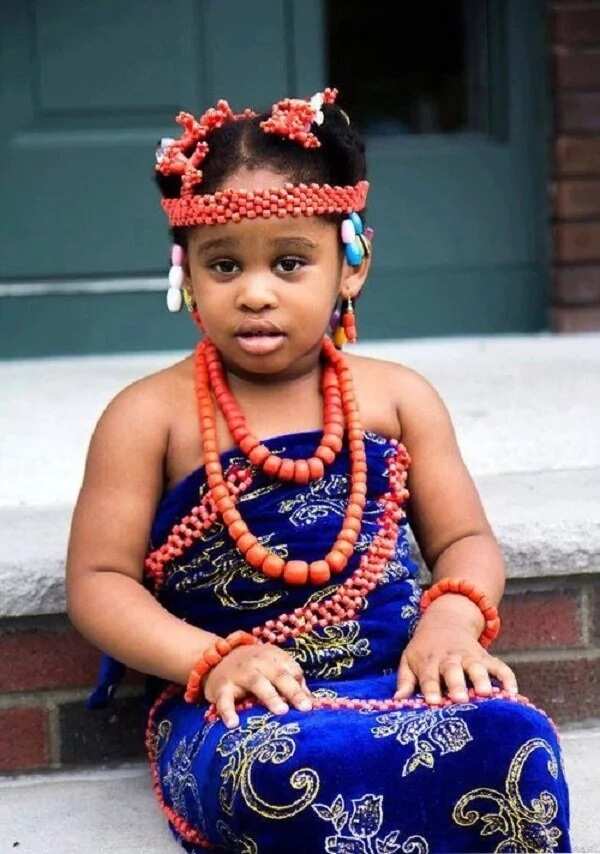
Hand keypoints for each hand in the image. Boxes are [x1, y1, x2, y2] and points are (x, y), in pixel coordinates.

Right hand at [202, 643, 312, 727]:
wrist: (217, 657)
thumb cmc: (253, 666)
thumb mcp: (272, 666)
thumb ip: (291, 680)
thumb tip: (311, 701)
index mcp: (274, 657)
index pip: (292, 670)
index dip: (302, 687)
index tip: (310, 706)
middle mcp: (258, 662)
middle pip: (279, 674)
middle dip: (293, 690)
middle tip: (304, 707)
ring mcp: (239, 673)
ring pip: (256, 682)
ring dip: (270, 696)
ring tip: (281, 711)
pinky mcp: (221, 687)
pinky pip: (225, 699)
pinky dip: (228, 711)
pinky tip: (233, 723)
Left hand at [394, 613, 518, 704]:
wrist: (445, 622)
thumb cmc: (424, 650)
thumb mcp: (409, 660)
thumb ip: (405, 680)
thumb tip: (397, 700)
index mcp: (429, 661)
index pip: (428, 676)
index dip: (430, 689)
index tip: (433, 703)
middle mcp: (450, 658)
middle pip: (453, 670)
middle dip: (456, 684)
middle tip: (460, 699)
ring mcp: (470, 657)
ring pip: (477, 667)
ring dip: (481, 679)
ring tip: (486, 694)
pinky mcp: (486, 657)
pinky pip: (500, 666)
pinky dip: (507, 678)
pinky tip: (513, 693)